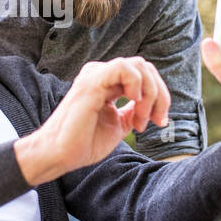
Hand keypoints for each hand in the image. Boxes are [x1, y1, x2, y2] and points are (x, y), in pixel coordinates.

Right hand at [15, 57, 170, 185]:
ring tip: (140, 118)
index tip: (159, 122)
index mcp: (108, 83)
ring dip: (150, 92)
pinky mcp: (92, 82)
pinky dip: (137, 84)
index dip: (160, 96)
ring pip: (139, 65)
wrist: (61, 154)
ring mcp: (96, 76)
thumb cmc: (83, 143)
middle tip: (156, 120)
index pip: (144, 76)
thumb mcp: (118, 125)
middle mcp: (101, 75)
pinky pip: (123, 67)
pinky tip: (133, 102)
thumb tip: (150, 107)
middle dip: (160, 95)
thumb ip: (132, 112)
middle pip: (146, 68)